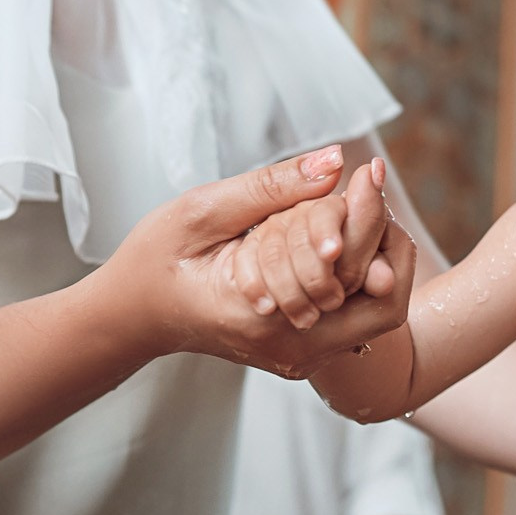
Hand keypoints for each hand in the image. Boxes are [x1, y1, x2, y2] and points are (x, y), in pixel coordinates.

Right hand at [95, 146, 413, 380]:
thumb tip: (336, 161)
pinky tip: (333, 232)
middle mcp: (292, 348)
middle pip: (383, 301)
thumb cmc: (156, 259)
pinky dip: (352, 269)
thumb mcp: (203, 211)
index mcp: (266, 319)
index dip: (374, 218)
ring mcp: (300, 353)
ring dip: (371, 252)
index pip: (359, 275)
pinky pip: (351, 312)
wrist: (132, 314)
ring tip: (351, 205)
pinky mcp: (301, 347)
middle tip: (366, 186)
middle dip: (382, 236)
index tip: (367, 171)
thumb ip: (271, 188)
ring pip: (373, 308)